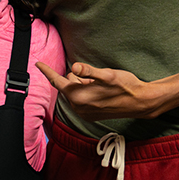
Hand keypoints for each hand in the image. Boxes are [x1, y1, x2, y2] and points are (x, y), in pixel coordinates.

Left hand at [36, 60, 163, 119]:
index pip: (57, 81)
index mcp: (79, 97)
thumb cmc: (125, 86)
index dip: (47, 71)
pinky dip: (86, 93)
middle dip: (75, 78)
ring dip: (82, 86)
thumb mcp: (107, 74)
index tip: (38, 63)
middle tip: (93, 76)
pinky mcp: (91, 116)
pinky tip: (101, 91)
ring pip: (75, 93)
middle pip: (68, 86)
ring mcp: (85, 113)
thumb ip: (89, 71)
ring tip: (100, 84)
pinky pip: (81, 101)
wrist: (140, 103)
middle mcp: (79, 107)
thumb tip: (73, 67)